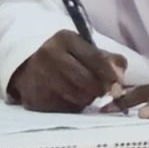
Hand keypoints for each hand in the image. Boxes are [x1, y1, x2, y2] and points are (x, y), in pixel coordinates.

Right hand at [9, 32, 126, 113]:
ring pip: (78, 97)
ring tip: (83, 92)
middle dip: (99, 89)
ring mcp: (39, 76)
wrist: (27, 68)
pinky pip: (65, 109)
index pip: (95, 58)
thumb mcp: (85, 49)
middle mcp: (49, 54)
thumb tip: (120, 77)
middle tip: (101, 91)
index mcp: (65, 38)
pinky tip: (68, 98)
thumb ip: (109, 59)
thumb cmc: (65, 58)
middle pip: (87, 81)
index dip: (110, 73)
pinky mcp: (34, 97)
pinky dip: (72, 107)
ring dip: (87, 99)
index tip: (118, 83)